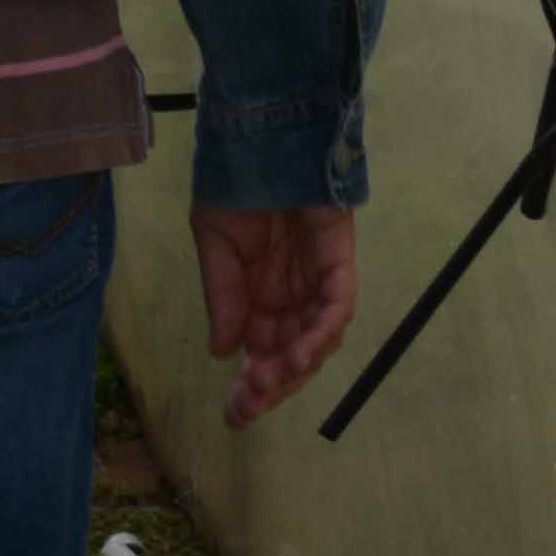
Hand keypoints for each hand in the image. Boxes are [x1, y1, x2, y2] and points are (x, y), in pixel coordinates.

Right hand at [196, 203, 361, 424]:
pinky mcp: (340, 264)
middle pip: (290, 354)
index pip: (261, 351)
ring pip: (317, 338)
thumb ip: (223, 297)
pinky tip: (299, 353)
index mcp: (259, 295)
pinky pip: (337, 306)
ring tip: (269, 382)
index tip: (233, 416)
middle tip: (247, 408)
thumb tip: (222, 351)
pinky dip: (321, 332)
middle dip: (271, 385)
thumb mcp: (215, 244)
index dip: (250, 384)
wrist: (261, 140)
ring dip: (295, 365)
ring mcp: (318, 282)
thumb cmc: (234, 185)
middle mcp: (293, 295)